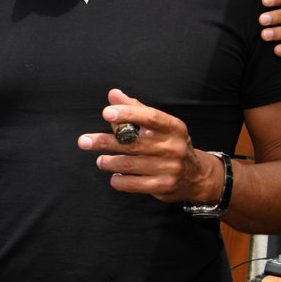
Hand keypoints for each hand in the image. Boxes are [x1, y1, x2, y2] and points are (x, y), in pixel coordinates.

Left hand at [78, 89, 219, 204]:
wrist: (196, 176)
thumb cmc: (170, 145)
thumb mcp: (159, 126)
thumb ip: (136, 110)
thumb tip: (113, 94)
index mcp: (173, 128)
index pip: (150, 117)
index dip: (128, 114)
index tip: (106, 112)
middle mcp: (173, 147)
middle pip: (133, 143)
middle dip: (105, 141)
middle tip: (84, 141)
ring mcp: (170, 168)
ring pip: (130, 164)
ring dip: (109, 162)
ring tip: (100, 160)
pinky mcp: (164, 186)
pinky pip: (133, 184)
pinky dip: (118, 180)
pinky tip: (114, 176)